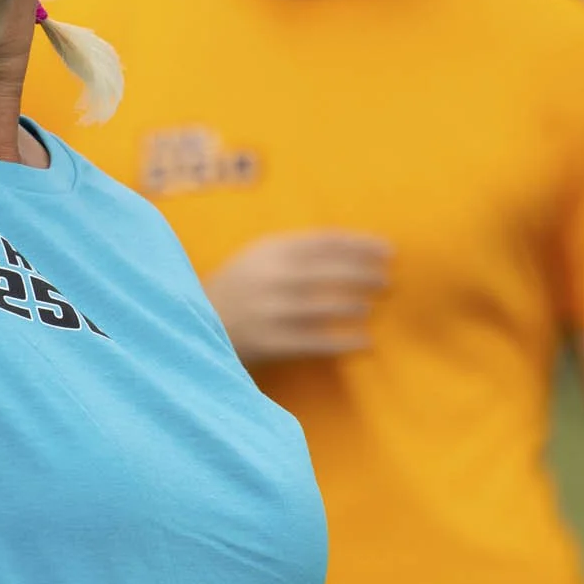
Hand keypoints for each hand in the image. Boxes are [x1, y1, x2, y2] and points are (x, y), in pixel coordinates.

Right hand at [204, 231, 391, 364]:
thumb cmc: (239, 286)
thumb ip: (298, 249)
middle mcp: (268, 276)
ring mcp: (266, 310)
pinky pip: (313, 342)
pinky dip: (343, 342)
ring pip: (321, 306)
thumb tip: (355, 248)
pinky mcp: (267, 342)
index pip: (324, 241)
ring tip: (370, 306)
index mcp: (268, 249)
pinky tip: (365, 342)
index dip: (360, 243)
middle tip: (387, 279)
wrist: (194, 321)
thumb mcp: (259, 256)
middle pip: (327, 271)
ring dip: (352, 305)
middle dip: (362, 273)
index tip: (389, 249)